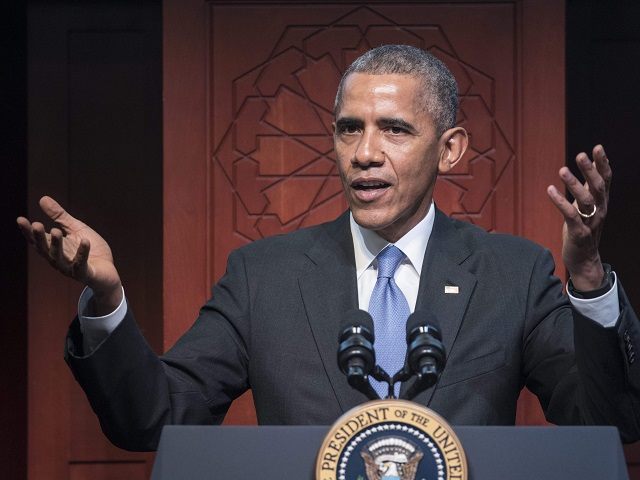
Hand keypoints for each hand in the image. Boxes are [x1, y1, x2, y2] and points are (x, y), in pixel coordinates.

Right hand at [17, 196, 122, 312]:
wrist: (108, 271)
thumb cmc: (91, 250)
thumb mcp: (75, 229)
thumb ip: (59, 216)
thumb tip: (42, 198)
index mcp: (55, 248)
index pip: (38, 240)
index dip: (28, 231)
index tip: (20, 219)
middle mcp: (59, 259)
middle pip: (45, 249)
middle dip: (40, 238)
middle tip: (36, 225)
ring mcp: (71, 268)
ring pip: (59, 258)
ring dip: (56, 245)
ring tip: (56, 231)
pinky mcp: (85, 273)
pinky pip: (82, 263)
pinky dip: (83, 252)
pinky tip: (85, 241)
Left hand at [547, 145, 611, 290]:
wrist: (584, 260)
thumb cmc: (584, 229)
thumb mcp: (589, 206)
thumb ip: (591, 188)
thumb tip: (595, 166)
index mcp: (602, 202)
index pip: (605, 180)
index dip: (602, 163)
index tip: (597, 147)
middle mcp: (600, 210)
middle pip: (597, 187)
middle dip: (589, 170)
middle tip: (580, 155)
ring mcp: (590, 222)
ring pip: (584, 200)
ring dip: (573, 184)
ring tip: (562, 170)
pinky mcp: (579, 233)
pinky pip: (570, 215)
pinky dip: (560, 202)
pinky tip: (550, 189)